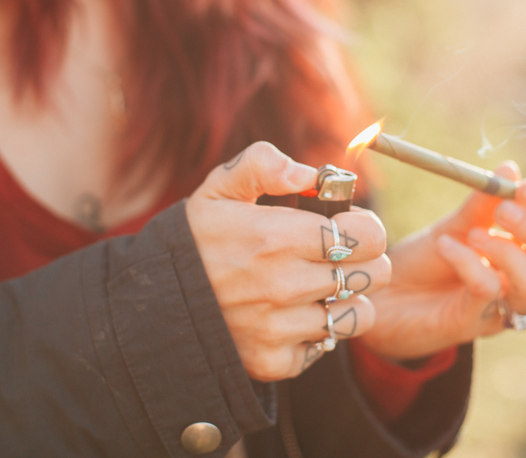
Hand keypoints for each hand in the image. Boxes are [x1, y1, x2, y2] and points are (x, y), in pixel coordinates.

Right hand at [186, 142, 391, 380]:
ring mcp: (281, 327)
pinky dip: (319, 332)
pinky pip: (327, 346)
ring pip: (359, 315)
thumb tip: (309, 174)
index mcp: (278, 237)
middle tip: (339, 254)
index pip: (367, 236)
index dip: (366, 227)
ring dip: (349, 299)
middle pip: (373, 275)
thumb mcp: (220, 187)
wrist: (152, 301)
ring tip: (323, 286)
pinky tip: (296, 314)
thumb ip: (264, 164)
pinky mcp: (275, 360)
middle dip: (364, 260)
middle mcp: (284, 285)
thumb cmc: (195, 239)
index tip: (349, 225)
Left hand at [358, 162, 525, 359]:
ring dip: (509, 251)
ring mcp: (501, 310)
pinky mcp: (471, 324)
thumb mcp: (454, 226)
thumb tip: (510, 168)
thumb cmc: (425, 263)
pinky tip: (445, 245)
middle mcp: (523, 288)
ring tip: (473, 233)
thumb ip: (482, 204)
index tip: (525, 187)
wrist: (381, 296)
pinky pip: (487, 292)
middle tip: (504, 209)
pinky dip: (469, 262)